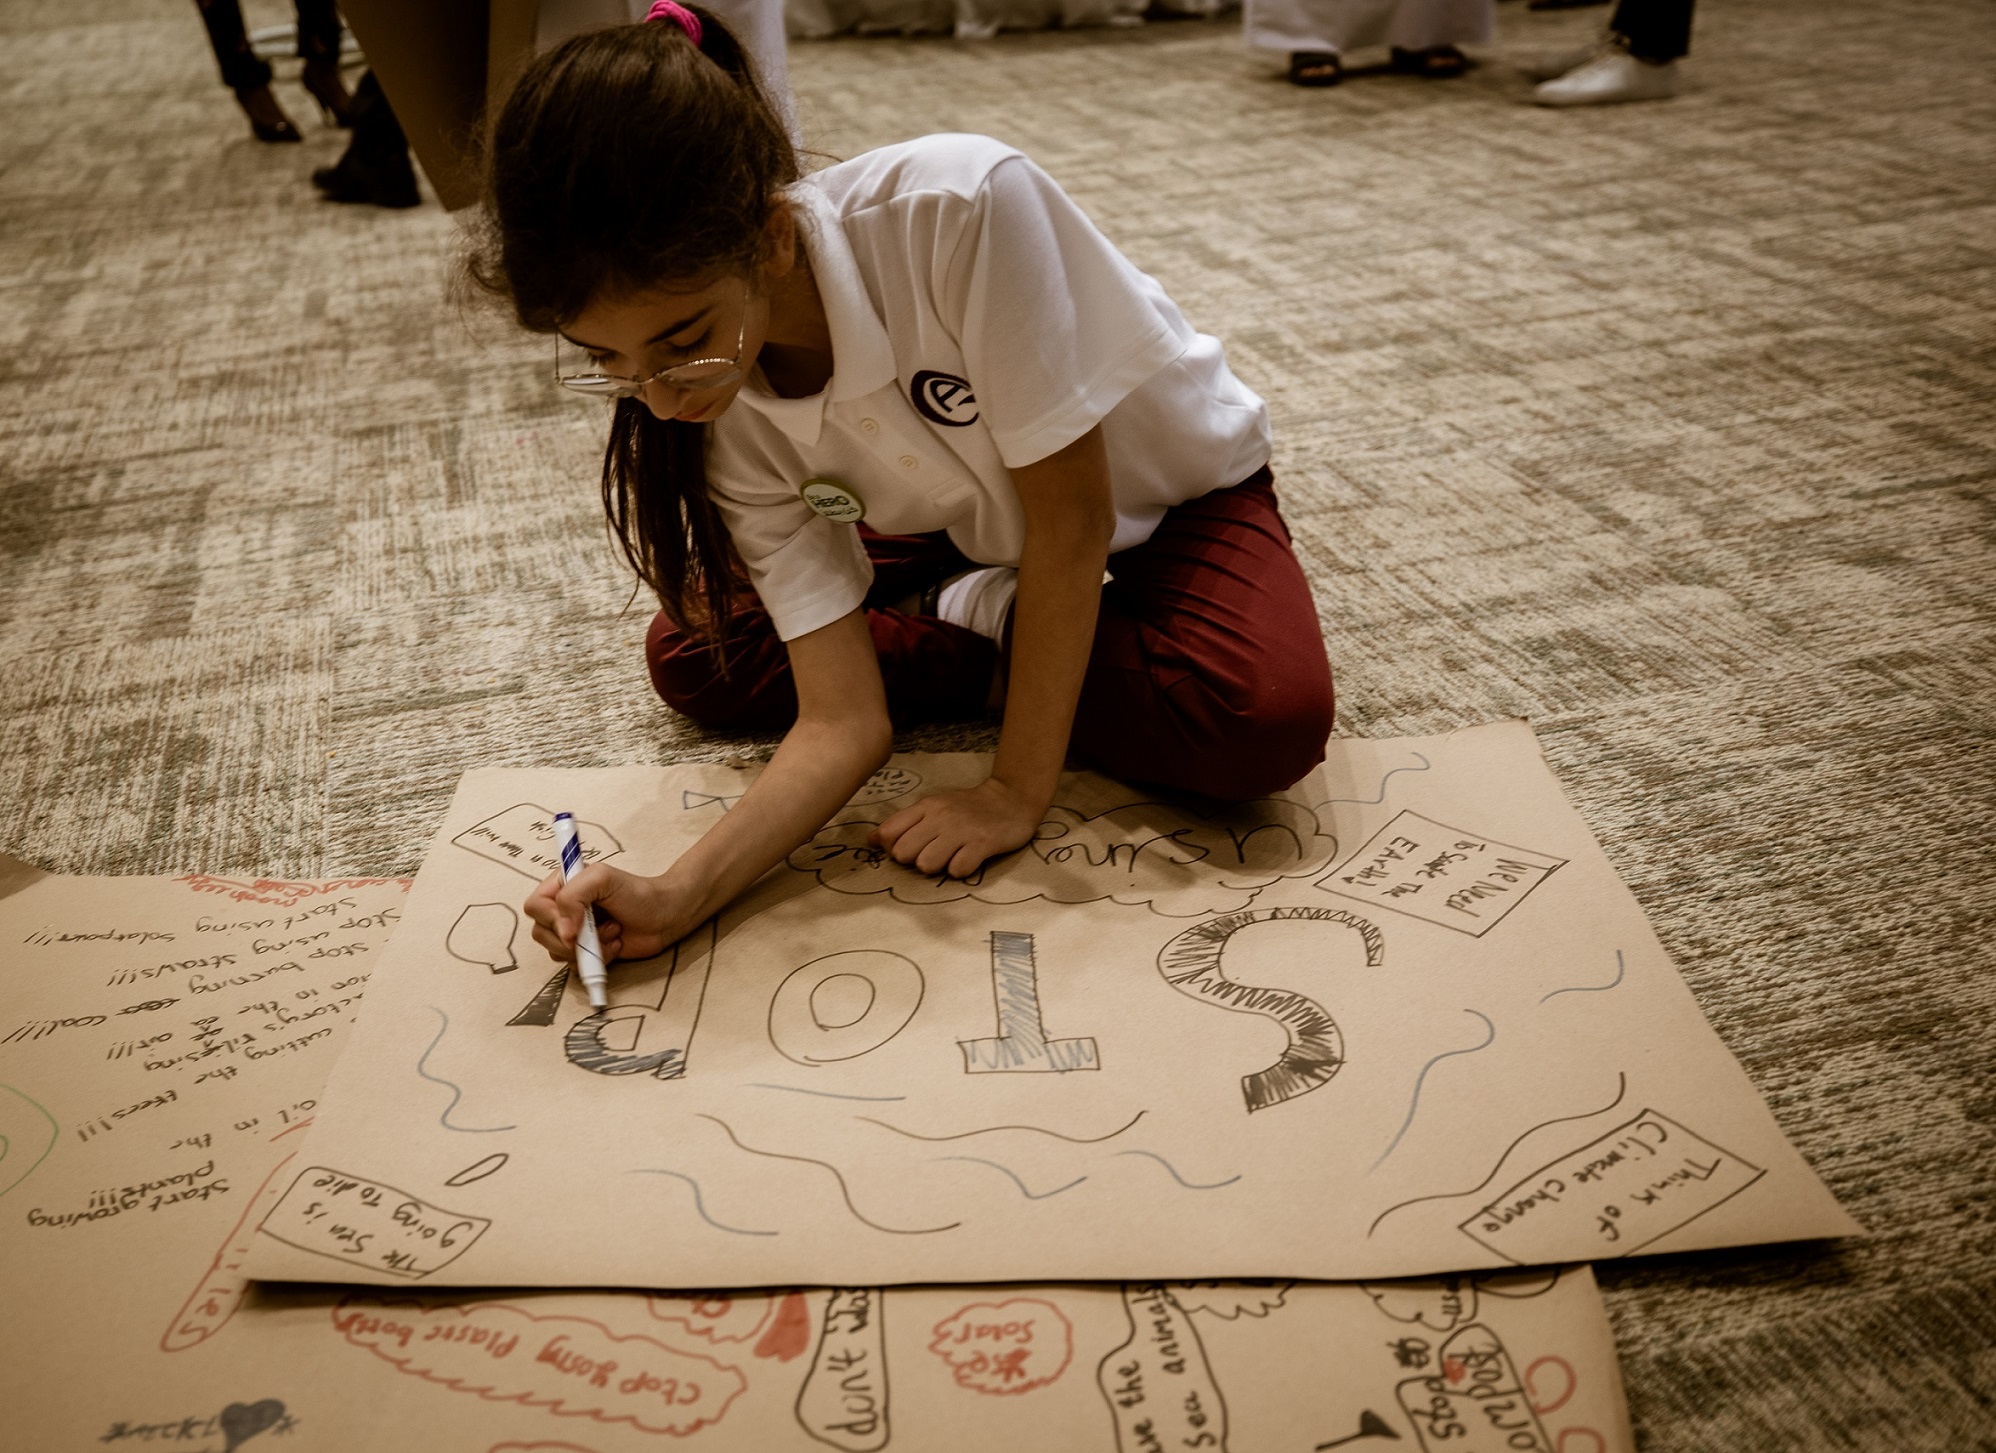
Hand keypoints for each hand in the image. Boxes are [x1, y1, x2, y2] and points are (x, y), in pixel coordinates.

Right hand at [523, 864, 693, 966]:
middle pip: (541, 933)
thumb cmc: (637, 893)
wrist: (664, 917)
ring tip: (612, 932)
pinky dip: (596, 959)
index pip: (535, 905)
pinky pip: (575, 965)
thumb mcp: (602, 879)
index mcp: (562, 885)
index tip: (576, 925)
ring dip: (588, 947)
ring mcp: (574, 932)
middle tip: (598, 928)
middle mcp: (564, 909)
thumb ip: (573, 896)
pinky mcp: (586, 951)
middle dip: (572, 938)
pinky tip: (615, 945)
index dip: (552, 919)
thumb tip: (564, 931)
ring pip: (557, 952)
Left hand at [869, 777, 1046, 878]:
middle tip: (931, 855)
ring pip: (927, 864)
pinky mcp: (983, 843)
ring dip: (936, 868)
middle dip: (913, 860)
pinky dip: (960, 870)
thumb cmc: (967, 807)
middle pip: (904, 853)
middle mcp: (940, 817)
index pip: (889, 833)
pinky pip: (958, 869)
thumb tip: (871, 840)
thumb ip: (903, 823)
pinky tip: (967, 860)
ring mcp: (962, 830)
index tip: (910, 849)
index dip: (893, 848)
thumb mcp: (933, 807)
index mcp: (926, 807)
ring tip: (949, 859)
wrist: (1011, 799)